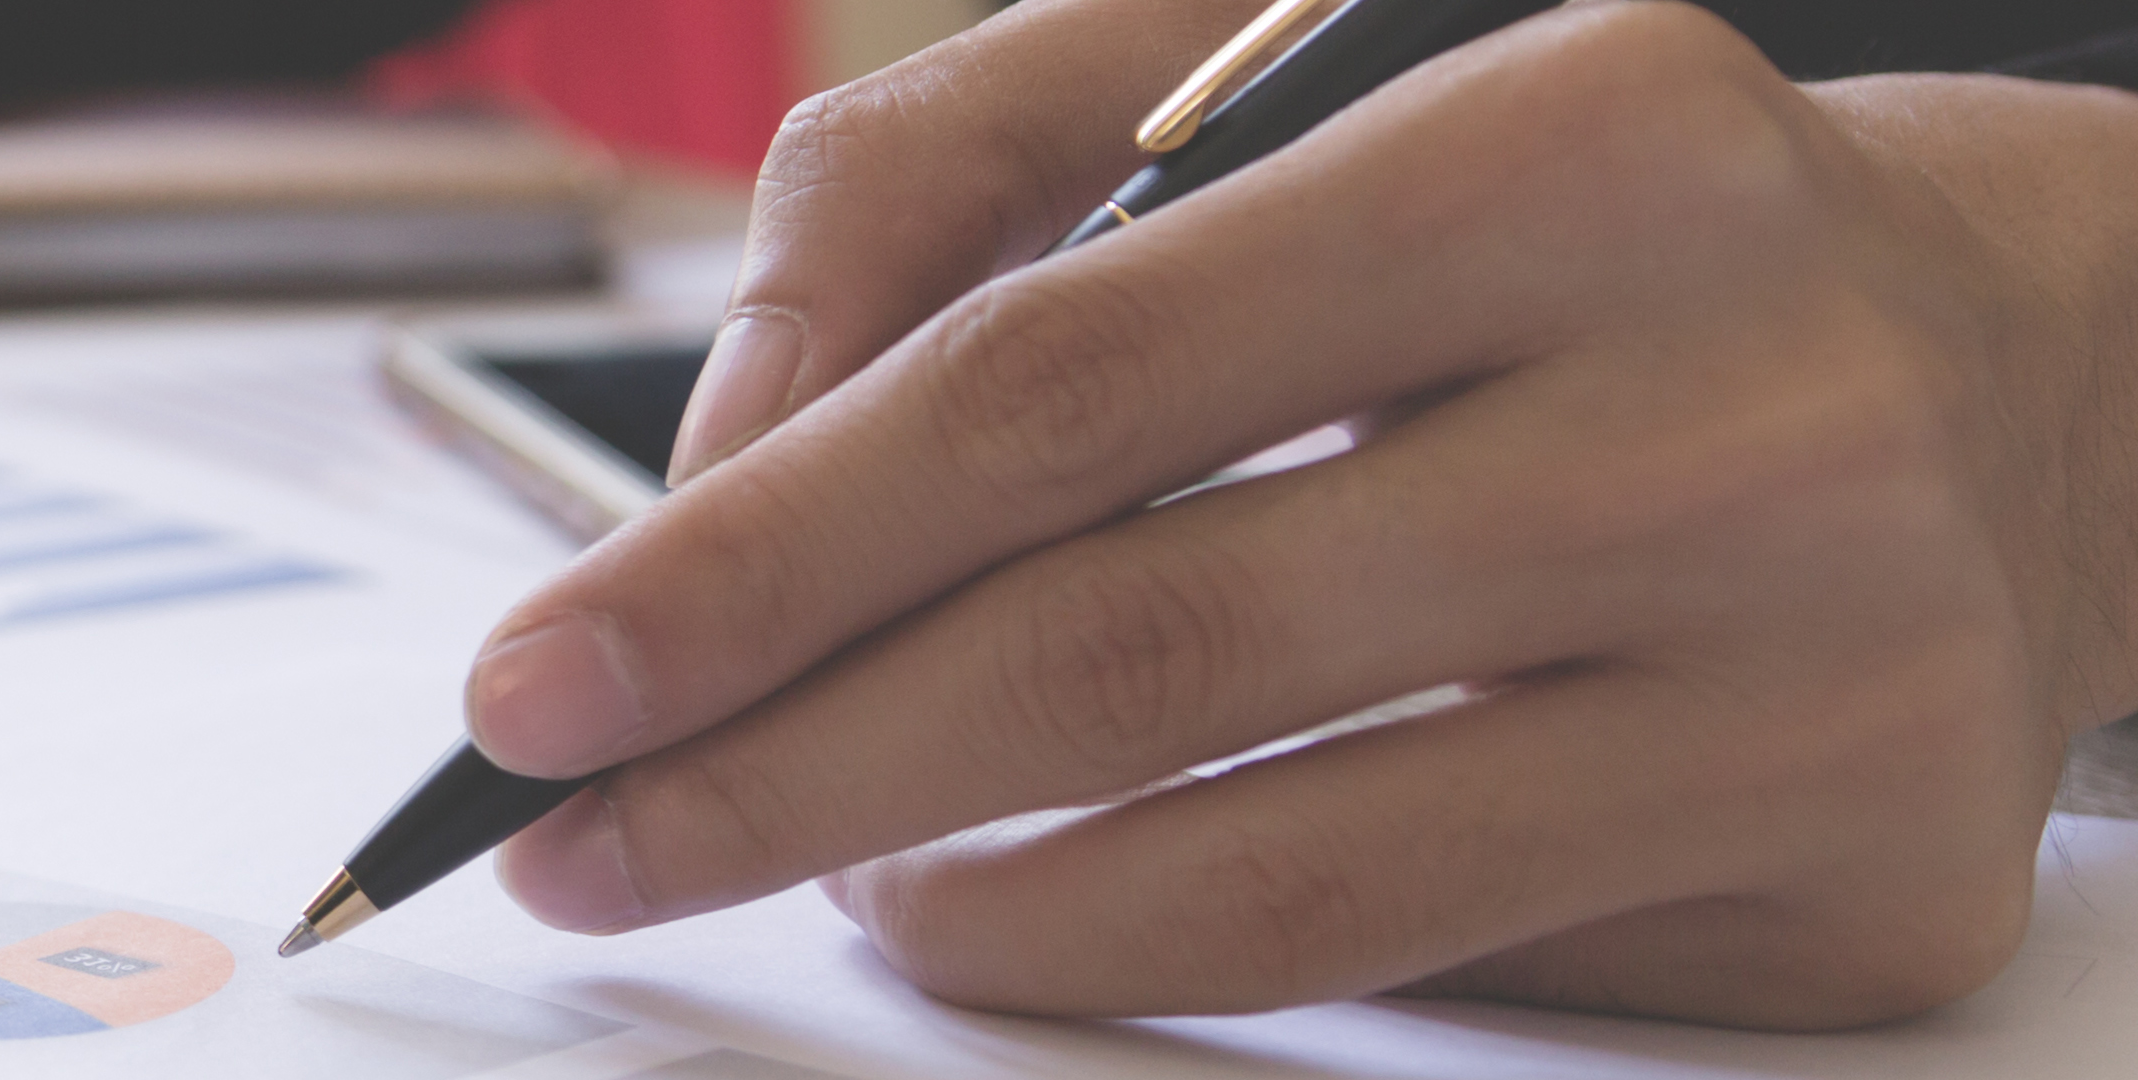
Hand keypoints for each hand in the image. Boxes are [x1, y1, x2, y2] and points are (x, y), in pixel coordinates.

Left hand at [464, 0, 2137, 1029]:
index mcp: (1583, 137)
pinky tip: (1036, 900)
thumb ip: (929, 192)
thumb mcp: (1249, 80)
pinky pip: (1412, 960)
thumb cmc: (1545, 228)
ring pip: (1266, 869)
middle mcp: (1748, 405)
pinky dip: (1160, 951)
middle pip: (1130, 650)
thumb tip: (716, 467)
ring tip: (813, 863)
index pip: (1056, 386)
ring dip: (958, 898)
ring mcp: (1833, 669)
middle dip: (785, 770)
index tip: (542, 677)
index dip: (756, 558)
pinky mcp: (1861, 875)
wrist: (2006, 373)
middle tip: (580, 840)